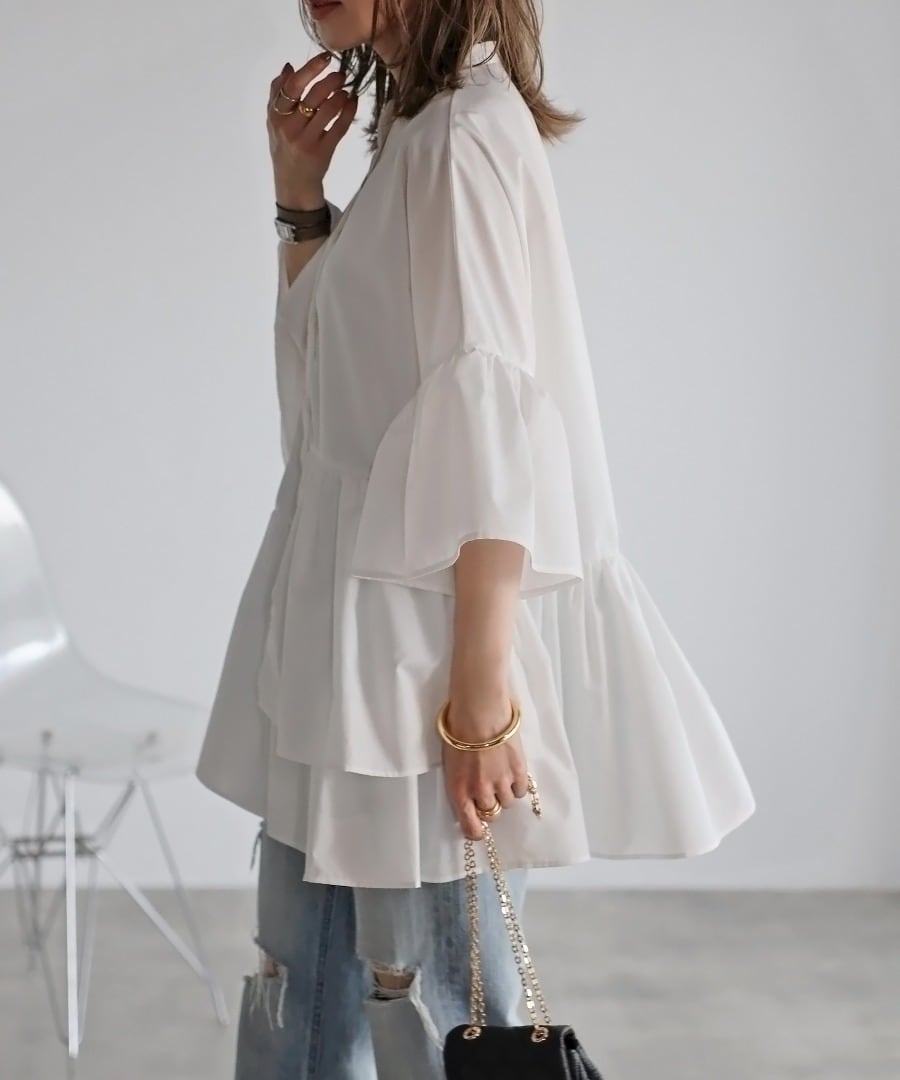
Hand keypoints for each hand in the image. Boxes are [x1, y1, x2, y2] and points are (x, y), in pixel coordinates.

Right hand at [267, 53, 357, 208]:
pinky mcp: (322, 152)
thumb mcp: (274, 122)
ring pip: (328, 110)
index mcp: (276, 116)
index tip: (325, 57)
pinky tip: (352, 102)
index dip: (310, 69)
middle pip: (312, 95)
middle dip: (330, 81)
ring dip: (340, 95)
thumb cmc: (284, 147)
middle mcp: (289, 128)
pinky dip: (348, 111)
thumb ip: (278, 94)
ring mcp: (306, 141)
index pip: (292, 86)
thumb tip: (289, 66)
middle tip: (341, 74)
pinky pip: (339, 127)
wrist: (292, 183)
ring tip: (346, 89)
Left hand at [442, 698, 530, 840]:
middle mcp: (480, 792)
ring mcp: (501, 783)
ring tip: (500, 774)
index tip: (478, 829)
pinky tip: (511, 770)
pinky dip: (517, 784)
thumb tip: (470, 797)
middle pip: (491, 813)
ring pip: (507, 803)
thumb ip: (461, 784)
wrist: (478, 711)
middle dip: (489, 804)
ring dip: (504, 793)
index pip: (471, 826)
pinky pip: (521, 790)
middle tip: (488, 788)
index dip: (476, 830)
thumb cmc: (457, 731)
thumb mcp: (451, 763)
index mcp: (459, 791)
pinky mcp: (518, 771)